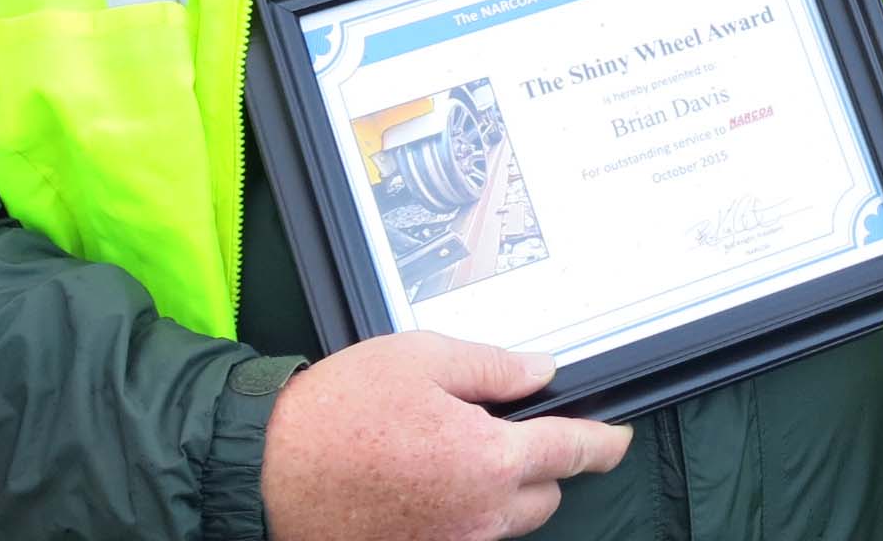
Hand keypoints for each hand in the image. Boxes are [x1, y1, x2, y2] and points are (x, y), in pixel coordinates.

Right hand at [262, 332, 631, 540]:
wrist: (263, 473)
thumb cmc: (336, 413)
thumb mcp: (420, 359)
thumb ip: (493, 367)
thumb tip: (541, 373)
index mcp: (489, 457)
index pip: (571, 451)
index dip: (604, 443)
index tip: (618, 440)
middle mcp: (478, 516)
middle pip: (543, 496)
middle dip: (538, 465)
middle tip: (500, 430)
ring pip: (505, 525)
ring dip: (499, 494)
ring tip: (450, 456)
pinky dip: (461, 517)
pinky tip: (426, 487)